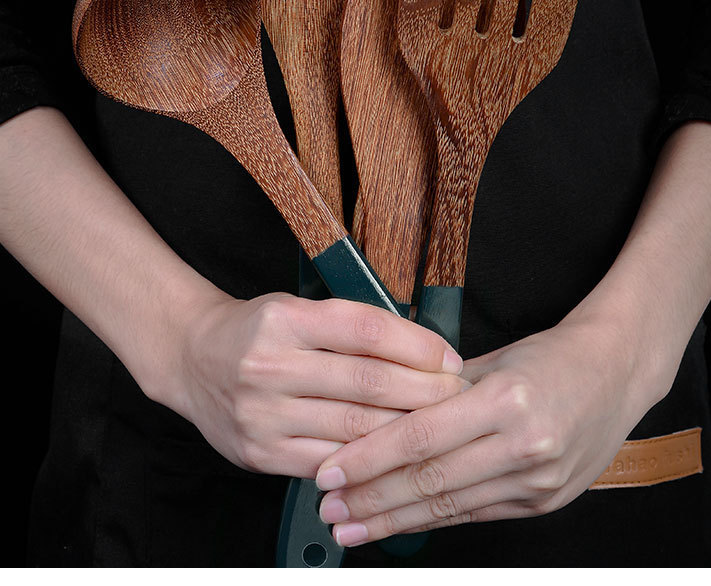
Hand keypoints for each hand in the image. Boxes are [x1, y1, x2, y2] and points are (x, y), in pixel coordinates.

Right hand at [172, 291, 464, 478]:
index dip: (417, 346)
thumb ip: (351, 325)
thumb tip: (424, 348)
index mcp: (285, 319)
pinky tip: (394, 455)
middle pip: (367, 383)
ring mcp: (263, 415)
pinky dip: (367, 462)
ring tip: (437, 426)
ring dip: (404, 430)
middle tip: (457, 395)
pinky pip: (329, 464)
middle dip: (423, 392)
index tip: (449, 358)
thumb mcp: (298, 307)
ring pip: (353, 430)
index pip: (366, 331)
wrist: (193, 359)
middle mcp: (270, 366)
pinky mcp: (260, 454)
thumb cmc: (258, 330)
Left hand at [314, 310, 653, 545]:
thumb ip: (442, 389)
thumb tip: (381, 411)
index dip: (370, 458)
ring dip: (393, 520)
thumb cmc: (553, 356)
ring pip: (449, 506)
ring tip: (350, 526)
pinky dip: (432, 520)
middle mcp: (525, 445)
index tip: (330, 470)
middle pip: (431, 480)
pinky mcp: (543, 502)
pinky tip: (398, 523)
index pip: (422, 437)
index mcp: (507, 399)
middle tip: (328, 508)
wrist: (619, 372)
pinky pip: (475, 514)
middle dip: (371, 499)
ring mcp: (538, 480)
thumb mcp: (495, 359)